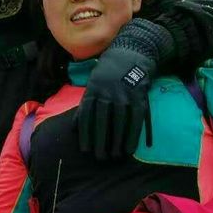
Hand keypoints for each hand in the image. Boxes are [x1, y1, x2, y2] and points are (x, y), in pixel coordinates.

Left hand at [77, 18, 174, 158]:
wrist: (130, 54)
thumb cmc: (107, 75)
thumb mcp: (92, 86)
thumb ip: (84, 107)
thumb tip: (73, 129)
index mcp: (93, 90)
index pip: (87, 115)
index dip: (86, 134)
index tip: (86, 150)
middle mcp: (107, 92)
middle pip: (103, 121)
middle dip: (101, 141)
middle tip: (100, 158)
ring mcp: (124, 94)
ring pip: (120, 122)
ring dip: (118, 141)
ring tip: (116, 156)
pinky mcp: (139, 97)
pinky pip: (136, 119)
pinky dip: (133, 135)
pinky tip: (130, 149)